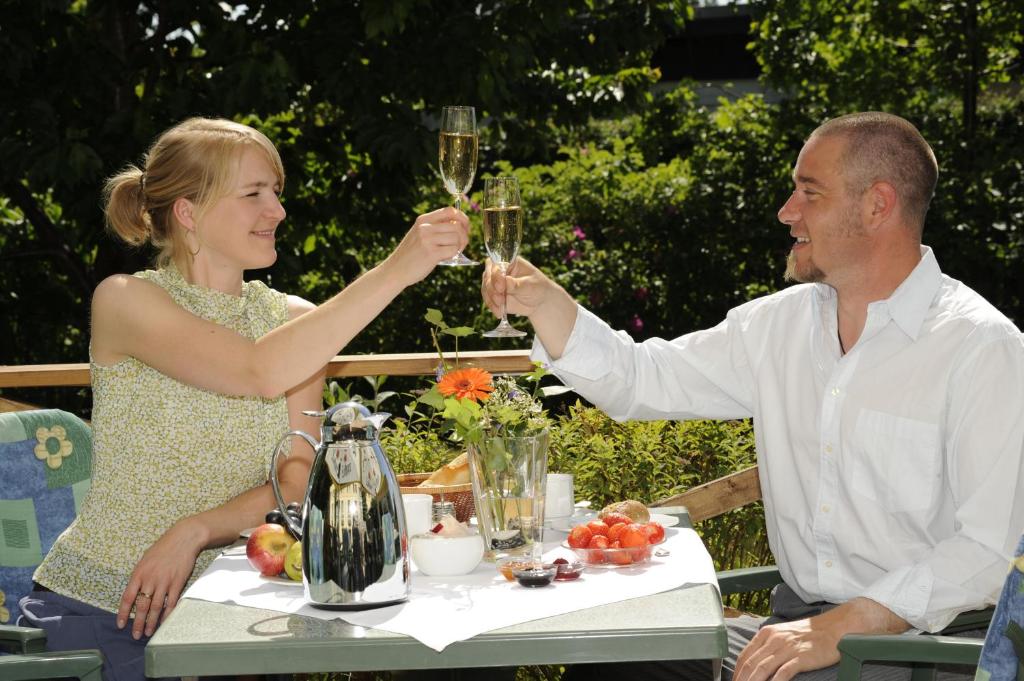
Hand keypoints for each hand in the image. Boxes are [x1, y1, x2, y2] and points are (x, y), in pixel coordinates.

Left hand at [116, 519, 205, 638]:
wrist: (183, 538)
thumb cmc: (163, 548)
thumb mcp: (145, 560)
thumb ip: (140, 576)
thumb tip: (135, 592)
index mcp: (139, 573)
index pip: (127, 598)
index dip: (123, 613)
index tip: (121, 625)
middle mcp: (150, 579)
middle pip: (141, 606)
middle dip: (137, 622)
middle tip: (135, 635)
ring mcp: (164, 582)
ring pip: (155, 607)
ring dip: (151, 622)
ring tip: (148, 632)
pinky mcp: (178, 583)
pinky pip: (171, 602)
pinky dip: (167, 614)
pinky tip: (164, 622)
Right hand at [385, 206, 468, 285]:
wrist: (395, 270)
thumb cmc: (411, 254)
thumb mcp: (420, 234)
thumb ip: (436, 228)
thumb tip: (461, 226)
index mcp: (423, 220)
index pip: (450, 211)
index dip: (462, 217)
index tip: (465, 227)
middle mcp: (425, 227)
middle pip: (457, 225)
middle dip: (464, 235)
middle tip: (461, 244)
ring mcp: (427, 240)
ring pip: (457, 237)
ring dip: (459, 246)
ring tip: (452, 252)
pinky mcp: (431, 253)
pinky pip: (453, 250)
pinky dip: (454, 254)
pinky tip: (446, 257)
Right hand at [481, 258, 555, 317]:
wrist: (539, 302)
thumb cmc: (537, 288)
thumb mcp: (530, 285)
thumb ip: (517, 284)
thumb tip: (506, 280)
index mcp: (510, 263)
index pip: (497, 265)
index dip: (496, 275)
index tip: (501, 287)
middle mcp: (500, 271)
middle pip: (487, 276)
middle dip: (491, 289)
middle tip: (500, 300)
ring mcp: (496, 283)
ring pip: (485, 288)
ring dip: (491, 299)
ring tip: (501, 308)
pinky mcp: (494, 295)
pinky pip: (488, 300)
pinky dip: (492, 306)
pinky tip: (499, 313)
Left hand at [733, 598, 908, 680]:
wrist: (836, 627)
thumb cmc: (810, 634)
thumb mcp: (784, 635)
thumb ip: (769, 646)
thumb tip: (756, 662)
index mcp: (767, 633)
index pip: (745, 655)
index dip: (737, 671)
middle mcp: (774, 639)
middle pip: (751, 664)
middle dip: (742, 679)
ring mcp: (787, 648)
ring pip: (762, 668)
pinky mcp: (801, 657)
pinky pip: (783, 672)